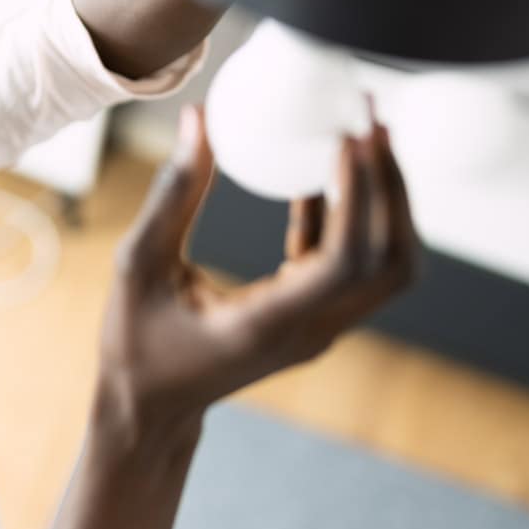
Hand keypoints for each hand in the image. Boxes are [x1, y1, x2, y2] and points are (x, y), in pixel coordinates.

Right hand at [94, 101, 419, 453]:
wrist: (151, 409)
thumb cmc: (136, 343)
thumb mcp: (138, 264)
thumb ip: (172, 195)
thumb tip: (198, 119)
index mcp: (268, 324)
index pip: (345, 261)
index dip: (359, 195)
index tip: (347, 135)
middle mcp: (310, 331)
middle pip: (392, 263)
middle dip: (393, 187)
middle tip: (371, 121)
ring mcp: (319, 330)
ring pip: (387, 267)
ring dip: (385, 202)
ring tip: (362, 138)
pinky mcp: (312, 319)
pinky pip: (351, 266)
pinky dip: (349, 217)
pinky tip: (316, 175)